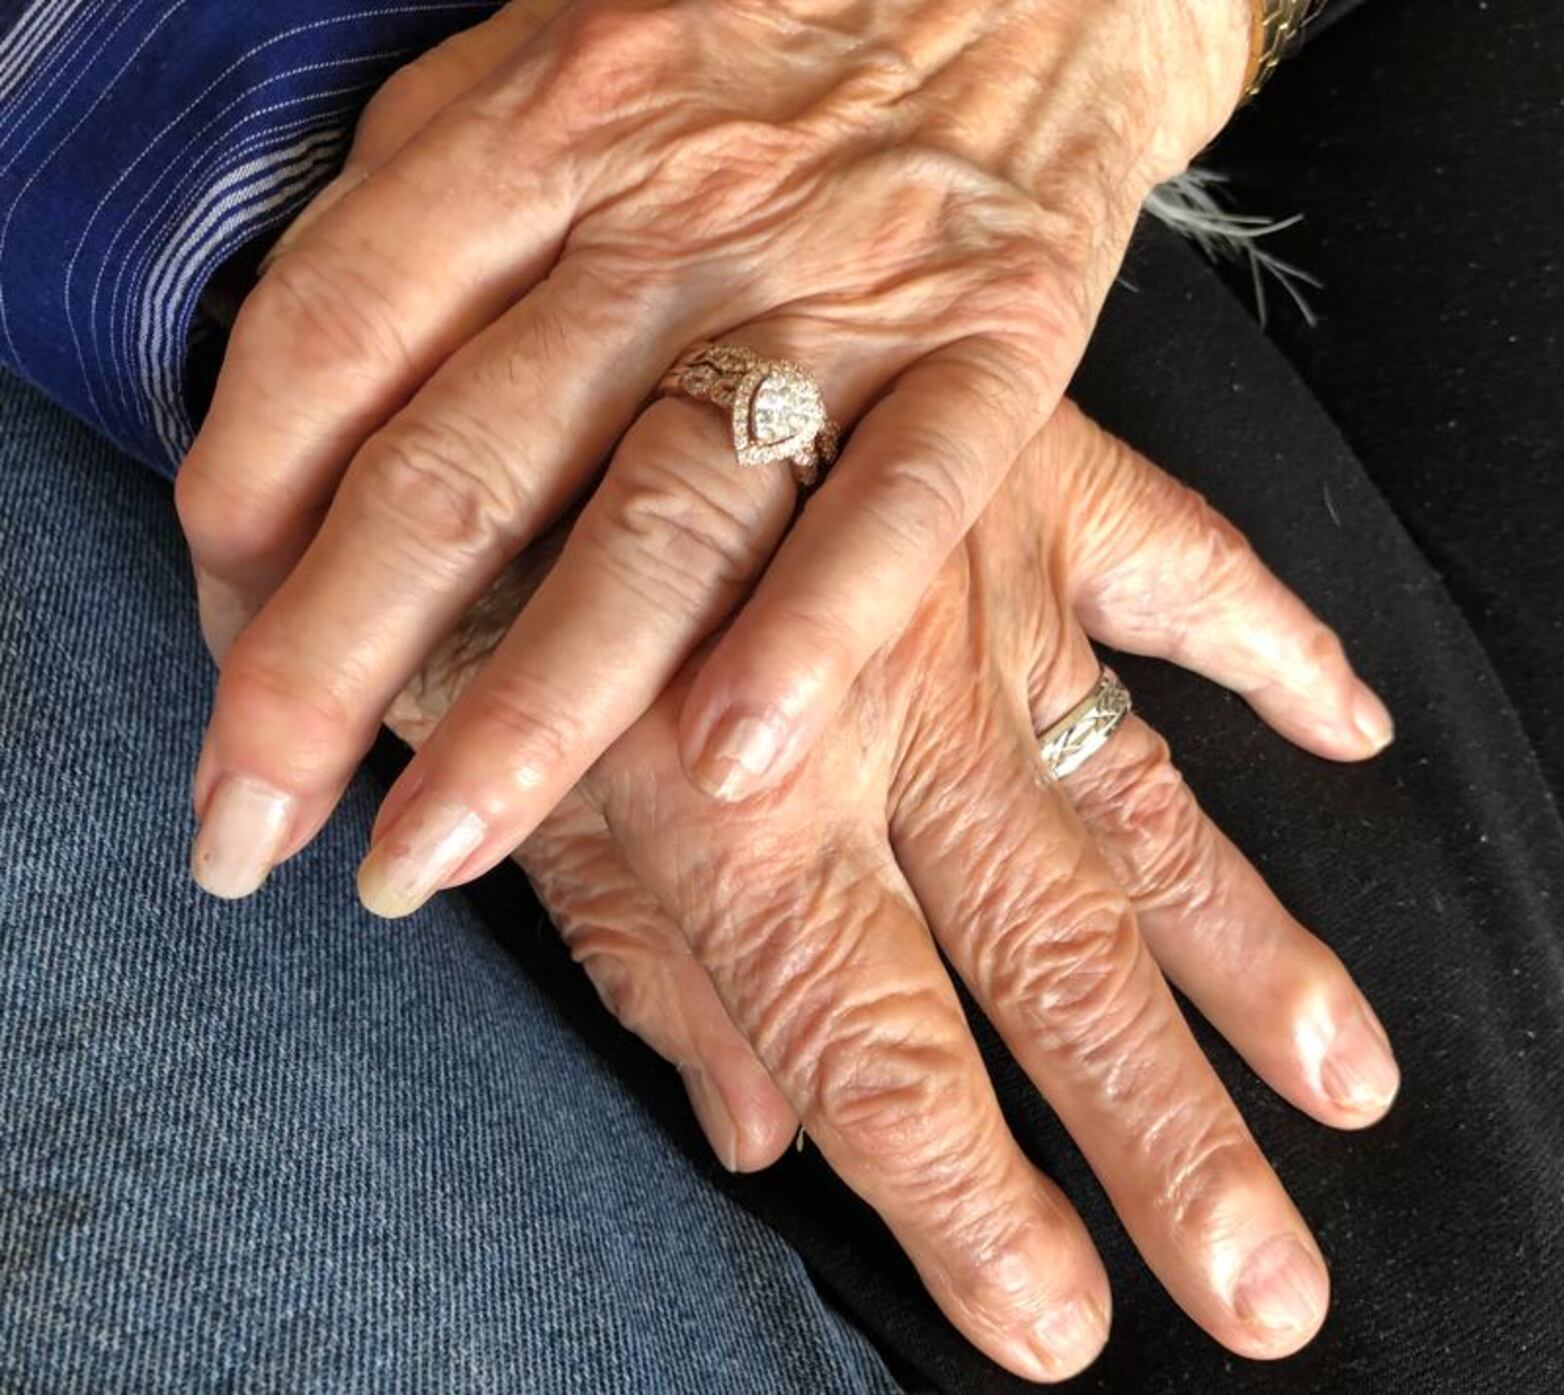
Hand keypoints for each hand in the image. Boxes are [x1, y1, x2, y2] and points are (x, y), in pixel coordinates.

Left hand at [178, 0, 1256, 908]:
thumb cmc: (764, 24)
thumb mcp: (554, 58)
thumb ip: (424, 220)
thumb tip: (290, 436)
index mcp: (538, 125)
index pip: (338, 333)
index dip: (242, 506)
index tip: (209, 652)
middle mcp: (668, 216)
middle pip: (464, 466)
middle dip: (329, 668)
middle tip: (248, 828)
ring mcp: (832, 288)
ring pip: (661, 514)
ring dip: (537, 703)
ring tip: (438, 849)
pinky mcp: (987, 346)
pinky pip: (893, 507)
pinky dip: (809, 634)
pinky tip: (725, 766)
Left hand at [382, 401, 1398, 1381]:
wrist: (536, 293)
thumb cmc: (475, 565)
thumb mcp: (508, 774)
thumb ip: (639, 959)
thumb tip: (759, 1138)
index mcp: (738, 810)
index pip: (875, 1054)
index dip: (969, 1206)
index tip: (1058, 1327)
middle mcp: (887, 715)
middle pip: (1045, 961)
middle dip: (1158, 1137)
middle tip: (1264, 1286)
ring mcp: (975, 591)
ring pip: (1139, 806)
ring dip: (1252, 954)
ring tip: (1350, 1083)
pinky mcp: (1021, 476)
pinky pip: (1182, 562)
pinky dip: (1270, 639)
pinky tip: (1357, 724)